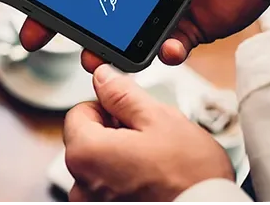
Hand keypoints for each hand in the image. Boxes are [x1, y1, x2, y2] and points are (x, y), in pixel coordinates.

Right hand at [19, 0, 269, 71]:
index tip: (27, 6)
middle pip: (89, 11)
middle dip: (63, 28)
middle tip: (38, 40)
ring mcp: (160, 8)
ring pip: (122, 37)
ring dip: (105, 50)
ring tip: (96, 58)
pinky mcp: (188, 29)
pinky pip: (167, 49)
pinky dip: (164, 53)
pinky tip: (167, 47)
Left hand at [65, 64, 233, 202]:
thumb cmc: (191, 177)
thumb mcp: (159, 119)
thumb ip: (122, 95)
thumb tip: (103, 77)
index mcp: (86, 153)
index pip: (79, 113)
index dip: (107, 108)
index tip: (130, 115)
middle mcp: (82, 185)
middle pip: (88, 143)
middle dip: (115, 136)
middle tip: (150, 141)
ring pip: (100, 170)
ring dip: (120, 163)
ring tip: (154, 167)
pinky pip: (108, 194)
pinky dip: (125, 187)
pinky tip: (151, 187)